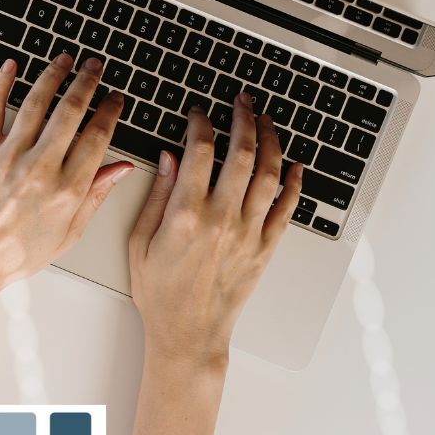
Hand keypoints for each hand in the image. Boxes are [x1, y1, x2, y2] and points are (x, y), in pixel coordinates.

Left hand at [0, 53, 133, 299]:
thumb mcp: (70, 232)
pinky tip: (11, 67)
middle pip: (71, 111)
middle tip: (94, 67)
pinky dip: (1, 84)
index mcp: (67, 190)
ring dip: (53, 75)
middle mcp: (40, 169)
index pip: (97, 137)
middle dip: (87, 82)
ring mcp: (9, 157)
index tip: (115, 98)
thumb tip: (121, 168)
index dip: (110, 111)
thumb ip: (96, 196)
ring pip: (36, 103)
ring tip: (64, 60)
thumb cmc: (20, 252)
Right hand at [129, 92, 302, 368]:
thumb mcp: (140, 240)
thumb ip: (157, 195)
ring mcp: (248, 233)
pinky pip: (287, 209)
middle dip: (243, 118)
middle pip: (241, 153)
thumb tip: (168, 157)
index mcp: (186, 214)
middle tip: (241, 101)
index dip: (200, 123)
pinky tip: (295, 165)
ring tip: (266, 120)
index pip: (200, 150)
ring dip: (270, 140)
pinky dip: (294, 183)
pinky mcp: (264, 249)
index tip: (197, 114)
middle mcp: (222, 219)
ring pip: (268, 174)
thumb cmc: (159, 291)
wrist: (188, 333)